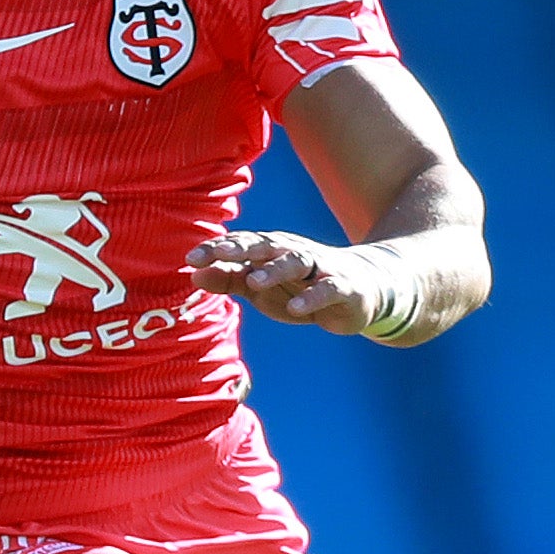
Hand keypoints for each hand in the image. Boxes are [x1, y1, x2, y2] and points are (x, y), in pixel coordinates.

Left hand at [186, 230, 398, 334]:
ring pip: (296, 263)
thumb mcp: (262, 286)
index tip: (190, 258)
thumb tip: (193, 276)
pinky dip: (312, 297)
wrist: (364, 288)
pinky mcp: (344, 287)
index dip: (217, 250)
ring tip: (253, 281)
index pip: (242, 245)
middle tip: (216, 255)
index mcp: (273, 250)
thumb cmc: (302, 286)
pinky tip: (295, 308)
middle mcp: (295, 252)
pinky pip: (327, 289)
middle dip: (240, 249)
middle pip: (265, 246)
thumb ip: (230, 280)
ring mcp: (321, 268)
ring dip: (275, 270)